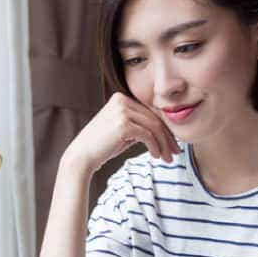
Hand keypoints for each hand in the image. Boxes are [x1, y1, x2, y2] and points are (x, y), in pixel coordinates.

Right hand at [63, 92, 180, 174]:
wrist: (81, 157)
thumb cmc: (101, 147)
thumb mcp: (122, 131)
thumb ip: (139, 125)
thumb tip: (164, 131)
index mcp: (121, 98)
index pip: (150, 112)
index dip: (165, 128)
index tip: (173, 143)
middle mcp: (121, 101)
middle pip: (154, 118)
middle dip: (168, 137)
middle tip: (176, 152)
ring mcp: (121, 111)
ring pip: (154, 127)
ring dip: (164, 144)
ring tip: (168, 158)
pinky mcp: (123, 124)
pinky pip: (147, 135)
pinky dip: (155, 147)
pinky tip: (156, 156)